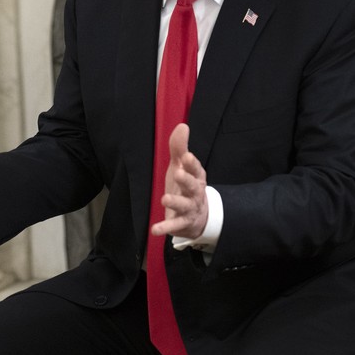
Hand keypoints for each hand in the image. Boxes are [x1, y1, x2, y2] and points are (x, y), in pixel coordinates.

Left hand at [150, 123, 208, 238]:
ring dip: (175, 202)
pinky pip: (175, 225)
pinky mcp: (182, 223)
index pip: (195, 169)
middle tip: (178, 173)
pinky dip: (165, 227)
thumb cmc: (186, 186)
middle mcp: (195, 192)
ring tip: (165, 199)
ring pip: (184, 205)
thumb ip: (179, 148)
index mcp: (196, 177)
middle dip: (186, 180)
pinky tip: (155, 229)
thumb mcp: (181, 166)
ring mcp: (189, 208)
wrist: (198, 216)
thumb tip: (182, 125)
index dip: (192, 163)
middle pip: (192, 185)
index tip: (187, 156)